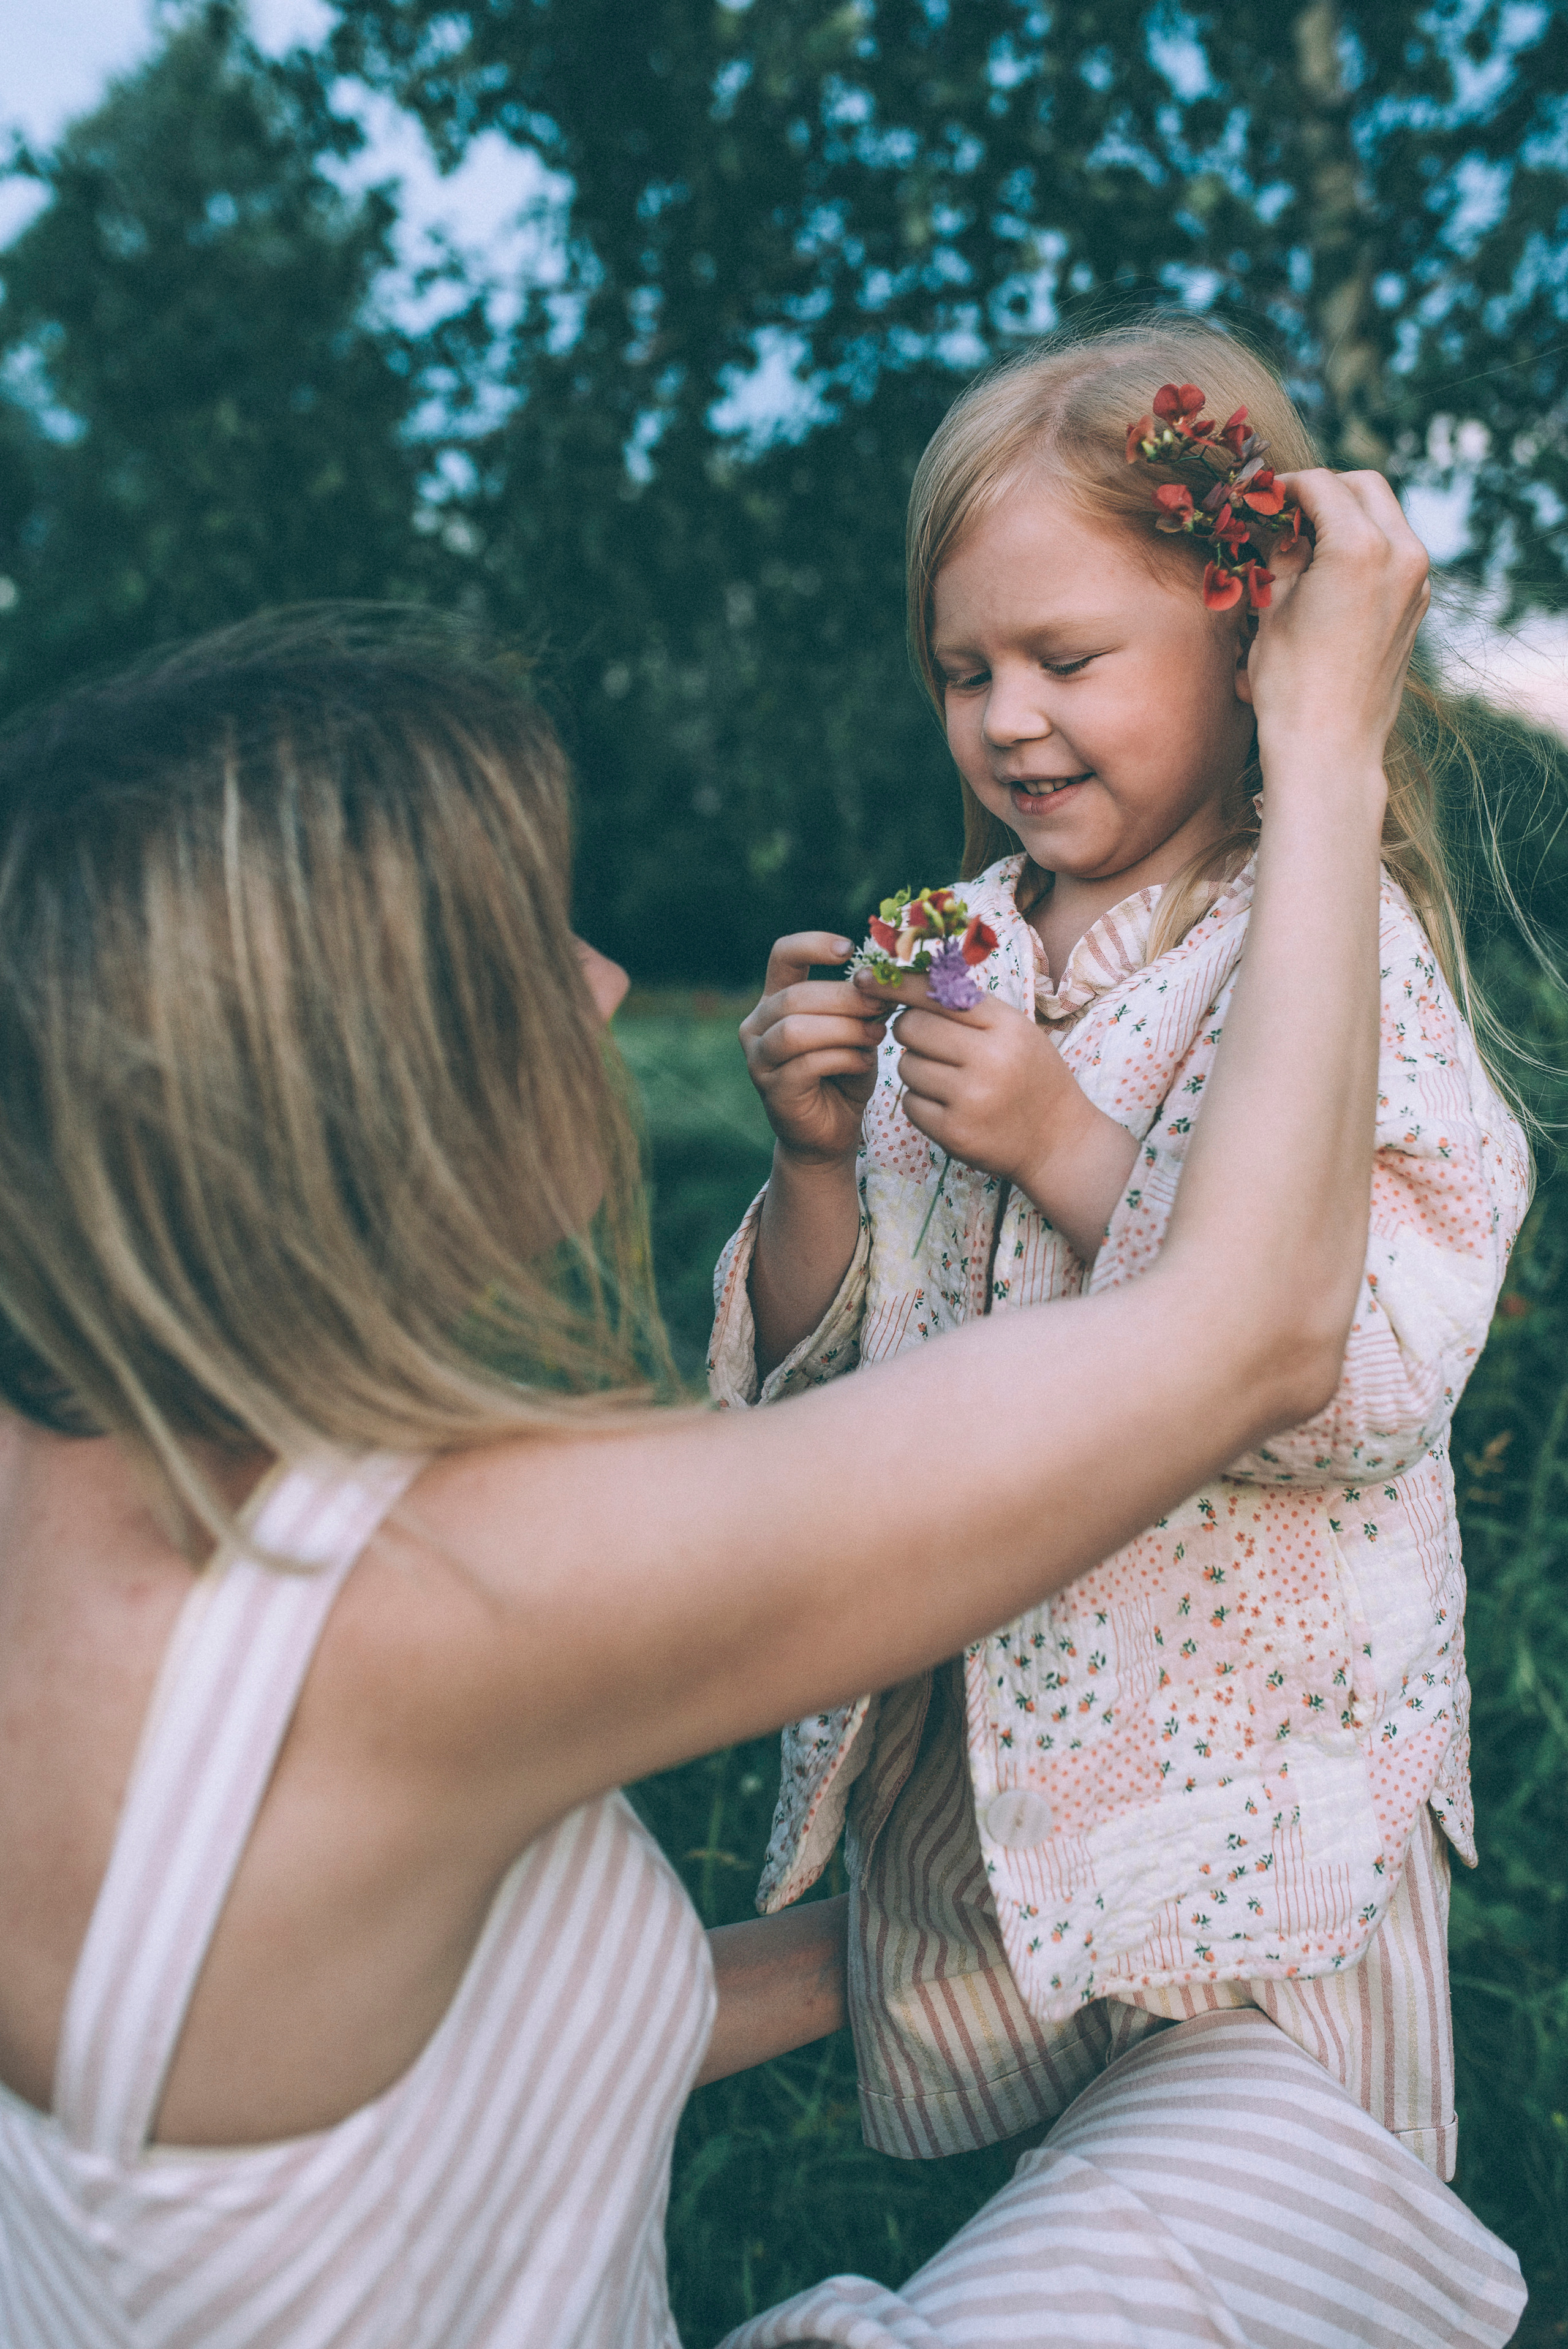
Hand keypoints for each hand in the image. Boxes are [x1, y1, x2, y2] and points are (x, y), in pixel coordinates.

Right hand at [741, 932, 888, 1164]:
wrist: (831, 1133)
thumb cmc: (844, 1075)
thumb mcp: (855, 1031)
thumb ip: (859, 1006)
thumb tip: (880, 980)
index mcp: (776, 1000)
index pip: (782, 956)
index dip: (813, 945)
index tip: (849, 950)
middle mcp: (757, 1025)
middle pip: (795, 996)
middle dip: (845, 998)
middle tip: (881, 1006)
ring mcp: (758, 1059)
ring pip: (795, 1030)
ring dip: (843, 1029)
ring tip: (875, 1035)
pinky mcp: (771, 1089)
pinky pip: (806, 1064)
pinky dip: (842, 1059)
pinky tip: (863, 1063)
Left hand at [854, 970, 1138, 1262]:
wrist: (1059, 1143)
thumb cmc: (1032, 1077)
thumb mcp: (1016, 1031)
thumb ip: (969, 1006)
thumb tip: (908, 980)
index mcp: (1006, 1025)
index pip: (935, 993)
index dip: (894, 985)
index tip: (865, 980)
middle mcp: (989, 1058)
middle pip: (910, 1028)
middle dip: (908, 1031)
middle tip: (929, 1042)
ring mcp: (970, 1098)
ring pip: (905, 1066)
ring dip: (917, 1069)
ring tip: (950, 1079)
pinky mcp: (954, 1132)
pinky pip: (910, 1103)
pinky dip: (921, 1102)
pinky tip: (949, 1106)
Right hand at [1247, 469, 1429, 779]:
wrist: (1330, 746)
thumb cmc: (1289, 684)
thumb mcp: (1271, 609)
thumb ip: (1281, 555)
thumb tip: (1281, 526)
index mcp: (1359, 547)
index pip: (1322, 485)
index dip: (1286, 486)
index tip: (1261, 497)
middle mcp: (1400, 554)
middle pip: (1365, 486)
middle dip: (1325, 490)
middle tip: (1287, 512)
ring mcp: (1416, 580)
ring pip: (1386, 515)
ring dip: (1348, 515)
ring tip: (1307, 542)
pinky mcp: (1417, 604)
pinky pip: (1395, 551)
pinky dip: (1366, 545)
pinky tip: (1331, 572)